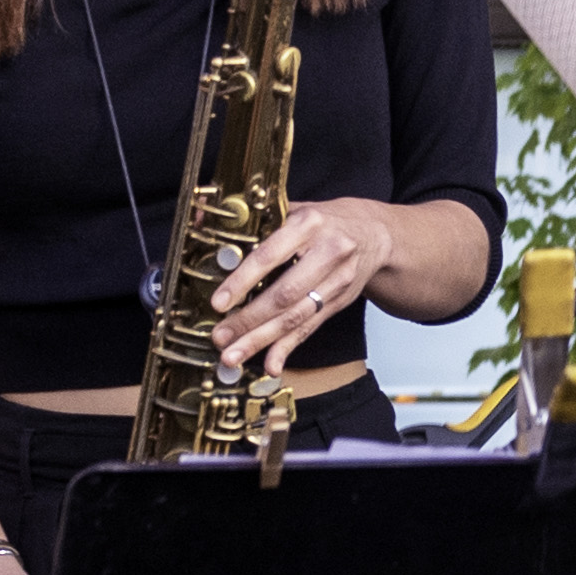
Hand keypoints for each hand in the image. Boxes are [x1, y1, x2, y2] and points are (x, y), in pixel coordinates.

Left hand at [205, 198, 399, 372]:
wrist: (374, 234)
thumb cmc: (324, 222)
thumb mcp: (294, 209)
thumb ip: (254, 220)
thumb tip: (201, 220)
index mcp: (308, 224)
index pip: (269, 256)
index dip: (242, 282)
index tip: (219, 303)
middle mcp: (327, 253)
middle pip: (284, 295)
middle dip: (248, 321)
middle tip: (220, 338)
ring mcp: (337, 281)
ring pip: (296, 317)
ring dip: (262, 341)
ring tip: (233, 356)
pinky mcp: (339, 303)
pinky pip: (309, 328)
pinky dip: (288, 348)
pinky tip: (270, 364)